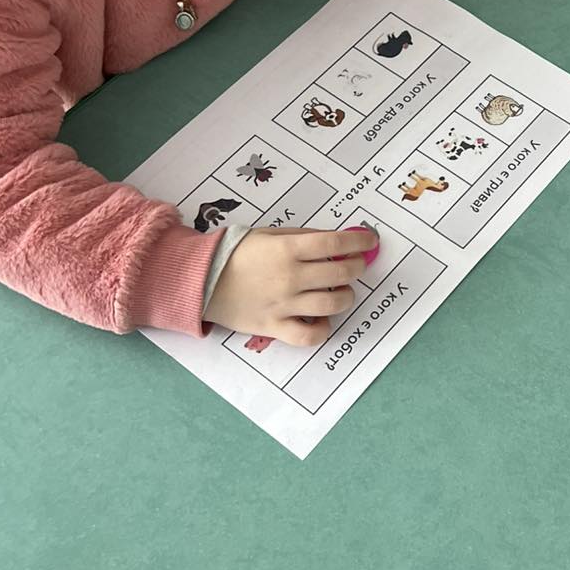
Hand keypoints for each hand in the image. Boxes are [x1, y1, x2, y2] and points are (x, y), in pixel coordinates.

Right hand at [205, 226, 378, 346]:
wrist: (200, 279)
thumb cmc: (236, 253)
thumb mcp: (269, 233)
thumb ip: (302, 237)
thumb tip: (335, 242)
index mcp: (288, 249)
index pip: (336, 245)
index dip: (359, 242)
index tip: (369, 241)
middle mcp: (290, 277)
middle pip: (341, 274)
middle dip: (357, 267)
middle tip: (356, 265)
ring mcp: (283, 305)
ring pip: (333, 305)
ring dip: (346, 296)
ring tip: (341, 291)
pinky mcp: (274, 327)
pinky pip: (309, 336)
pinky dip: (322, 329)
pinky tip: (321, 319)